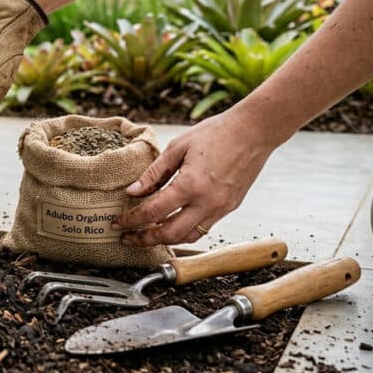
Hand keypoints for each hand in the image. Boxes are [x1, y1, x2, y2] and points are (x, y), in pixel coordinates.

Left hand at [113, 109, 278, 245]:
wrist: (254, 131)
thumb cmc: (217, 133)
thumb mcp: (178, 147)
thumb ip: (153, 173)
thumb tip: (132, 191)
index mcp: (190, 185)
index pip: (152, 212)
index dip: (131, 220)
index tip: (117, 223)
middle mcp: (207, 202)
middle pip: (169, 234)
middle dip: (144, 239)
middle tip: (127, 237)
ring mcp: (221, 208)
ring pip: (187, 237)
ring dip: (165, 240)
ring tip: (146, 235)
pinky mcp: (229, 208)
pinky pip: (203, 229)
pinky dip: (183, 232)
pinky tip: (171, 225)